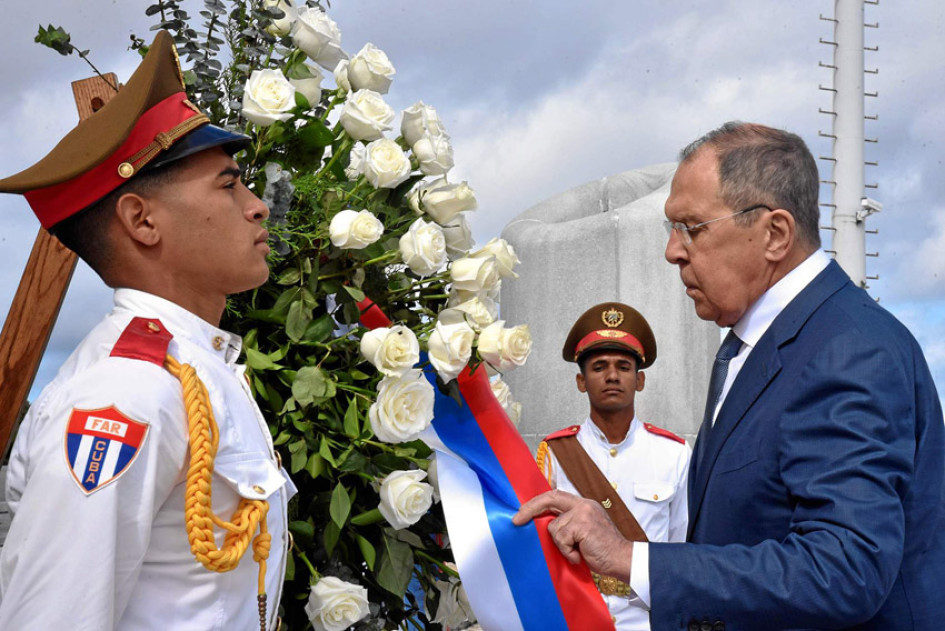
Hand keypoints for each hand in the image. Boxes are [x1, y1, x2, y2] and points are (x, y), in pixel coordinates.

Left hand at [513, 489, 633, 581]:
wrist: (622, 559)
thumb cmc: (602, 550)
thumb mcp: (583, 531)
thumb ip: (568, 523)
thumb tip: (542, 525)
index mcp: (583, 504)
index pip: (555, 496)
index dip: (537, 502)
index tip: (522, 512)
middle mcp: (583, 505)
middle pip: (550, 499)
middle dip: (529, 508)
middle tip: (516, 520)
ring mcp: (583, 513)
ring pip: (554, 528)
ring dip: (562, 545)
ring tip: (579, 552)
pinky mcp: (581, 524)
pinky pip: (561, 539)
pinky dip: (568, 552)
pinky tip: (581, 555)